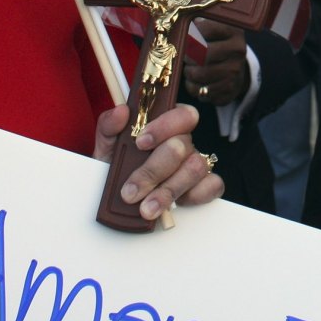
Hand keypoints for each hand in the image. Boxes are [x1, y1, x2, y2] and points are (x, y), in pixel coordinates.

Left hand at [93, 103, 223, 220]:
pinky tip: (173, 207)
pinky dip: (195, 196)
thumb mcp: (107, 145)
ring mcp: (196, 164)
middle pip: (182, 146)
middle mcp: (184, 143)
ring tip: (146, 209)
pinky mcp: (204, 186)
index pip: (181, 115)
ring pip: (195, 167)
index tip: (140, 143)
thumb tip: (120, 112)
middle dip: (153, 171)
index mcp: (167, 125)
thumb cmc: (116, 167)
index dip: (164, 127)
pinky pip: (213, 186)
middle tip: (130, 191)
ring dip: (168, 191)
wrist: (115, 200)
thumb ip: (109, 125)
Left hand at [182, 19, 248, 105]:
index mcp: (234, 32)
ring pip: (198, 75)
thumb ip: (199, 24)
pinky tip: (197, 81)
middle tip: (187, 56)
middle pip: (201, 54)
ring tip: (191, 68)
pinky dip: (193, 87)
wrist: (236, 70)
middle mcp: (238, 52)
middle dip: (188, 56)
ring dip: (189, 72)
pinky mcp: (228, 91)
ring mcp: (235, 73)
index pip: (206, 29)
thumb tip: (181, 23)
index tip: (187, 37)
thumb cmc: (218, 45)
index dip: (191, 34)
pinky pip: (200, 92)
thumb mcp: (215, 30)